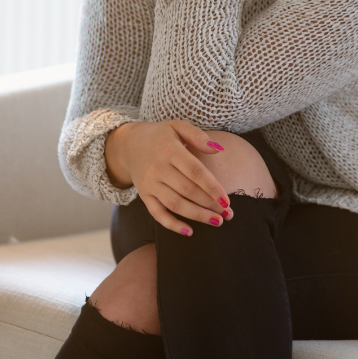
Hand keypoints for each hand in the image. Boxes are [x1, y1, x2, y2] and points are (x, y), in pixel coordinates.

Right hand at [104, 120, 231, 235]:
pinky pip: (157, 214)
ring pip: (175, 204)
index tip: (227, 200)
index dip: (212, 187)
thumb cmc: (160, 135)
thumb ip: (198, 136)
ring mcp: (150, 184)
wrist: (128, 144)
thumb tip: (219, 149)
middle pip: (188, 191)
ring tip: (217, 221)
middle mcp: (158, 168)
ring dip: (197, 216)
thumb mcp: (178, 126)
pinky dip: (172, 225)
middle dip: (210, 205)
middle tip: (228, 214)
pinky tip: (189, 232)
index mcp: (170, 150)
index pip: (195, 172)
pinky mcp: (144, 195)